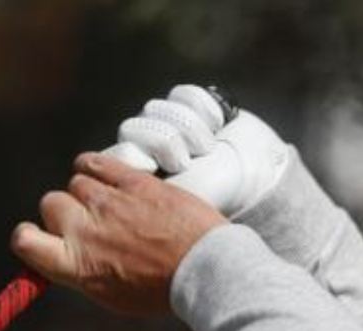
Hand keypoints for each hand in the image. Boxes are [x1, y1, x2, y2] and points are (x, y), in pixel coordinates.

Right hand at [10, 152, 226, 316]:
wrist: (202, 268)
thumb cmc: (162, 289)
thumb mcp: (113, 295)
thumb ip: (82, 273)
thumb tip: (65, 260)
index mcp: (75, 265)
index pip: (25, 241)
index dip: (28, 236)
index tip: (39, 236)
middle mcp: (84, 231)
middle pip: (50, 203)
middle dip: (64, 210)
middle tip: (88, 221)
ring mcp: (107, 203)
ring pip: (77, 181)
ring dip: (88, 190)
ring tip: (111, 203)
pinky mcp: (131, 181)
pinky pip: (96, 161)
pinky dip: (95, 165)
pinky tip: (104, 174)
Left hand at [109, 86, 291, 217]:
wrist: (254, 179)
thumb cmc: (212, 198)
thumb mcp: (169, 204)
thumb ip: (134, 196)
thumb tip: (111, 181)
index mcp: (132, 177)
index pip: (108, 156)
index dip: (133, 157)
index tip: (154, 170)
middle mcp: (142, 147)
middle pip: (131, 128)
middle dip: (165, 143)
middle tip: (186, 162)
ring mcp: (165, 125)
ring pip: (157, 109)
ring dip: (189, 130)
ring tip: (206, 150)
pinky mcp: (187, 105)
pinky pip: (184, 94)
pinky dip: (205, 112)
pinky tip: (215, 128)